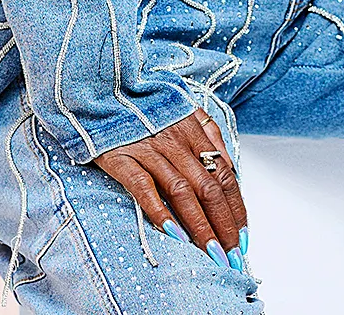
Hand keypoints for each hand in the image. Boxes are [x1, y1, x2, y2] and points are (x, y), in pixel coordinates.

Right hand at [96, 108, 249, 267]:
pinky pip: (143, 187)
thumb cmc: (144, 105)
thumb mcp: (184, 110)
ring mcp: (149, 150)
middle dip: (224, 225)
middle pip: (208, 188)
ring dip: (199, 226)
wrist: (101, 87)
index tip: (242, 236)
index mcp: (193, 132)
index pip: (225, 175)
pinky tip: (173, 234)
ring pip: (182, 192)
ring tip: (210, 253)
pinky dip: (159, 211)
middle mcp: (175, 142)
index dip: (236, 208)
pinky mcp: (121, 158)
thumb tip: (231, 167)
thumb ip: (209, 136)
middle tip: (231, 255)